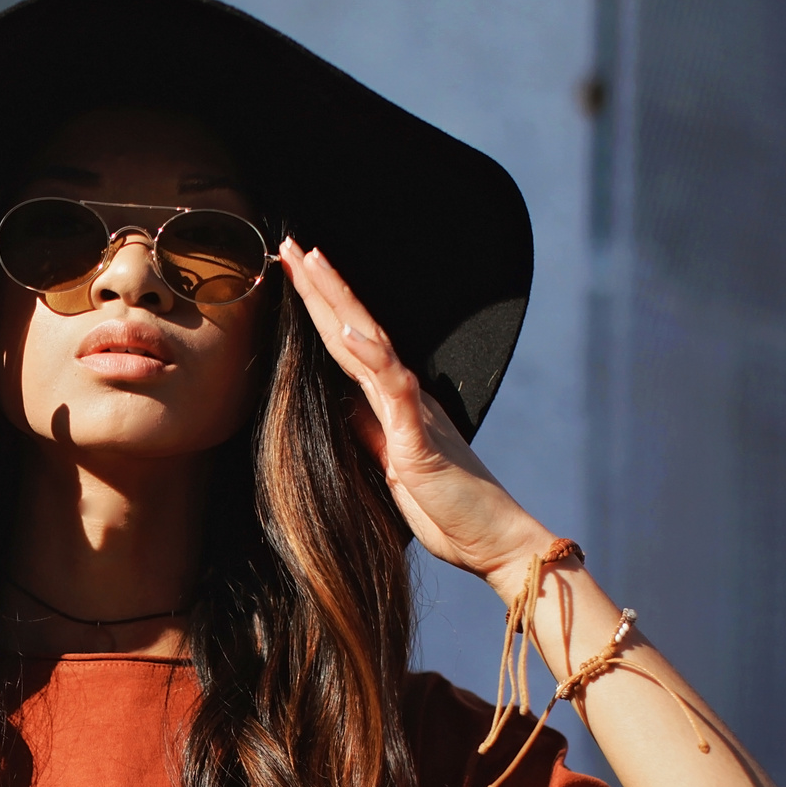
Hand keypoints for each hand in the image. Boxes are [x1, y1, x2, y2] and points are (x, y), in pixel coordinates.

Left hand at [279, 239, 552, 597]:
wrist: (494, 542)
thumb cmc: (449, 510)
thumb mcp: (391, 468)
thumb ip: (370, 434)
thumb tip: (345, 408)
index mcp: (393, 403)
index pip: (347, 345)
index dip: (320, 309)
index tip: (294, 273)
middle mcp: (403, 396)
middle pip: (353, 329)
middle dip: (320, 287)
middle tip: (291, 244)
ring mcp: (412, 411)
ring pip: (370, 341)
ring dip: (340, 301)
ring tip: (313, 262)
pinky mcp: (419, 437)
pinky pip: (395, 388)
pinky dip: (372, 356)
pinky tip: (349, 329)